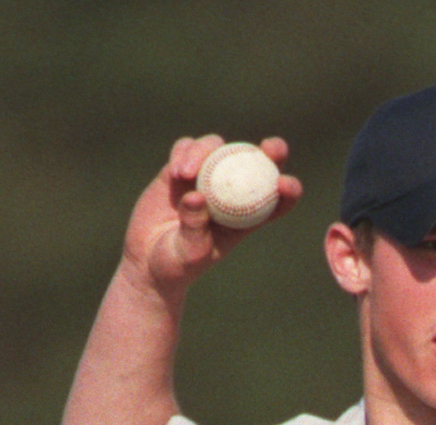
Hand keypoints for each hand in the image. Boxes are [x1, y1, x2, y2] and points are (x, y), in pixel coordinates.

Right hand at [124, 136, 302, 295]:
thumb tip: (197, 196)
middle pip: (257, 164)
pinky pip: (187, 148)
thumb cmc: (176, 265)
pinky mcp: (181, 168)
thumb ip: (194, 228)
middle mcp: (229, 194)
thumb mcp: (188, 254)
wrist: (148, 260)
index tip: (284, 184)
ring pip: (218, 148)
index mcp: (244, 220)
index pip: (275, 202)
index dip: (288, 190)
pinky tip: (175, 171)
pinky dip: (184, 153)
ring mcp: (206, 177)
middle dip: (271, 152)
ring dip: (206, 151)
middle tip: (271, 147)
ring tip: (184, 174)